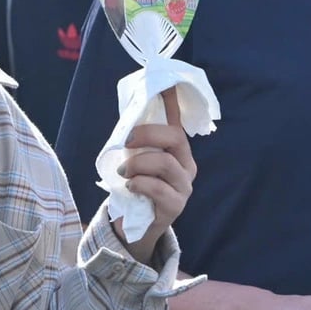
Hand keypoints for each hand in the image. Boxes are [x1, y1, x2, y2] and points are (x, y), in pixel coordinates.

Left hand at [111, 116, 194, 264]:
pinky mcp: (177, 205)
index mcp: (176, 150)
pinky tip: (130, 186)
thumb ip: (136, 144)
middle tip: (126, 142)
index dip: (172, 102)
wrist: (137, 225)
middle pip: (175, 137)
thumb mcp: (135, 161)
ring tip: (124, 172)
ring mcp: (184, 185)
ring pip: (165, 163)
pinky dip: (140, 183)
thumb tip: (125, 120)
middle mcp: (186, 164)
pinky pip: (159, 188)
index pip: (176, 121)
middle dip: (147, 134)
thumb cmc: (136, 186)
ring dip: (138, 164)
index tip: (166, 84)